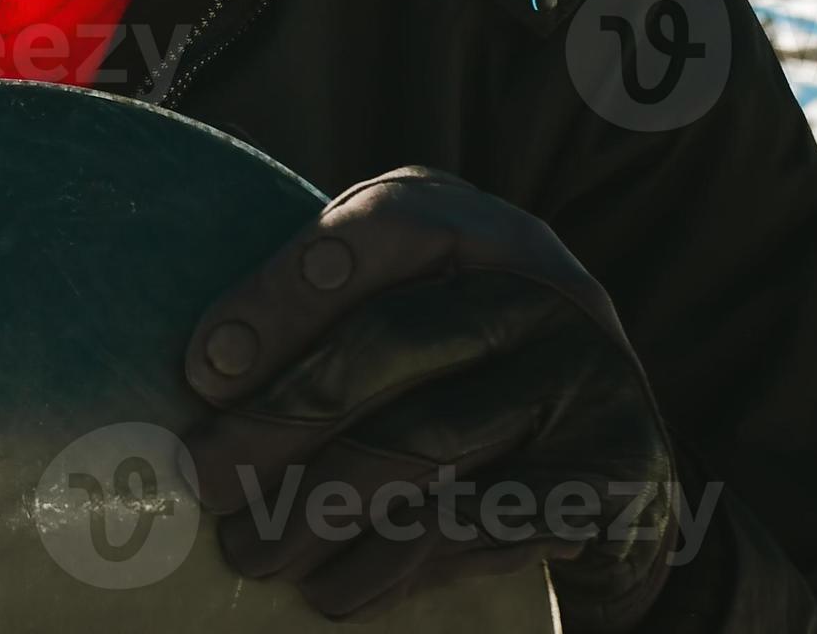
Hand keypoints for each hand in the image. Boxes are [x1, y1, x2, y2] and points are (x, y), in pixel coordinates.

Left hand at [181, 169, 676, 628]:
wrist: (611, 453)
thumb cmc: (460, 368)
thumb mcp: (404, 306)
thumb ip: (325, 317)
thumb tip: (204, 389)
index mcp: (475, 226)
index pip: (381, 229)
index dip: (285, 294)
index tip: (201, 371)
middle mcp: (542, 286)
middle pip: (392, 340)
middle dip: (281, 418)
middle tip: (205, 479)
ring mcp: (589, 376)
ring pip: (430, 437)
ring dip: (323, 505)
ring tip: (252, 552)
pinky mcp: (615, 471)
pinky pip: (487, 518)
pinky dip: (398, 560)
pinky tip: (338, 590)